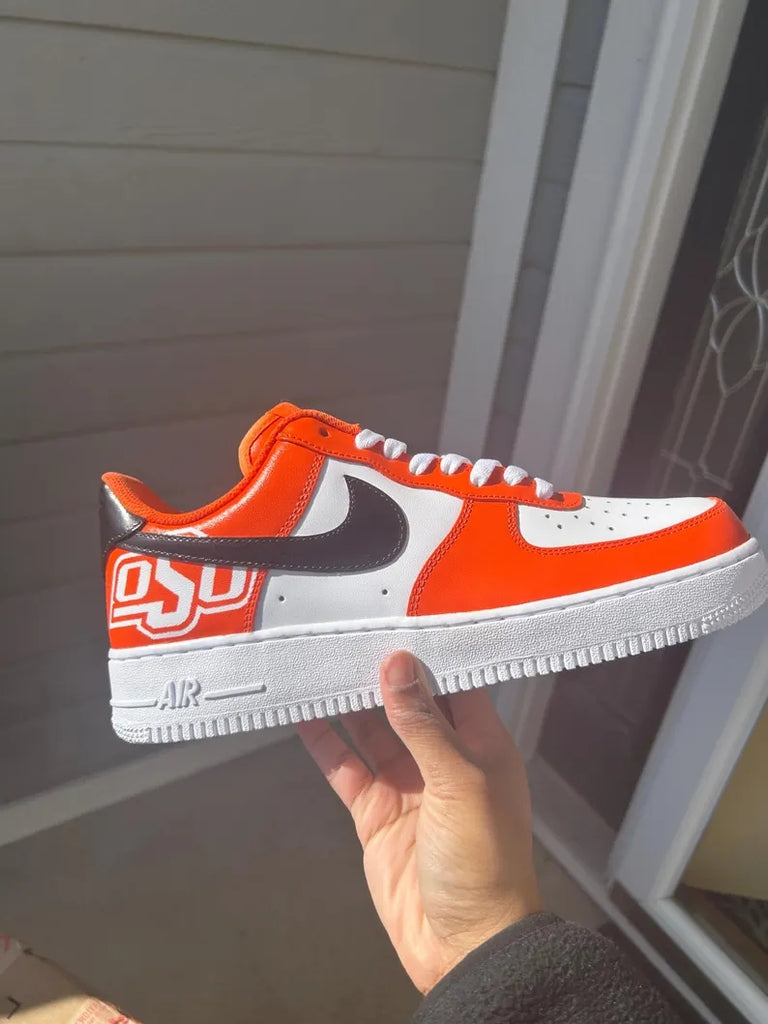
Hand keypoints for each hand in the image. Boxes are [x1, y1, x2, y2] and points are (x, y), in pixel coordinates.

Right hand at [297, 650, 541, 992]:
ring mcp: (406, 786)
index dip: (424, 655)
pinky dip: (325, 744)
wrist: (464, 945)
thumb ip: (424, 723)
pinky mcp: (375, 813)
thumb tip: (398, 664)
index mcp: (480, 744)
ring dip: (346, 703)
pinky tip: (303, 716)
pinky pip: (346, 769)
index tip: (392, 620)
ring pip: (371, 731)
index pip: (452, 684)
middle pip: (405, 704)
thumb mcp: (459, 782)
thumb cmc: (484, 860)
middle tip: (344, 636)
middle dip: (377, 674)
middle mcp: (443, 759)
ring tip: (317, 666)